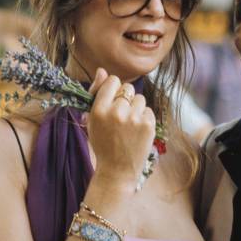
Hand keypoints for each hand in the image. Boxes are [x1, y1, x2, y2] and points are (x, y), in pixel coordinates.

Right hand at [86, 68, 155, 189]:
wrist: (117, 170)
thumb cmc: (102, 143)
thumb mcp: (93, 119)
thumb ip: (97, 93)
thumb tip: (102, 70)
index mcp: (99, 110)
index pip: (112, 80)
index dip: (113, 88)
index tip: (112, 98)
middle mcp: (116, 112)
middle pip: (127, 88)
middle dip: (125, 98)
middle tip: (121, 115)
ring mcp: (134, 119)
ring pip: (139, 98)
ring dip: (135, 108)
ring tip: (129, 124)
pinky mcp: (148, 125)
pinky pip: (148, 110)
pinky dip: (144, 118)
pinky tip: (137, 130)